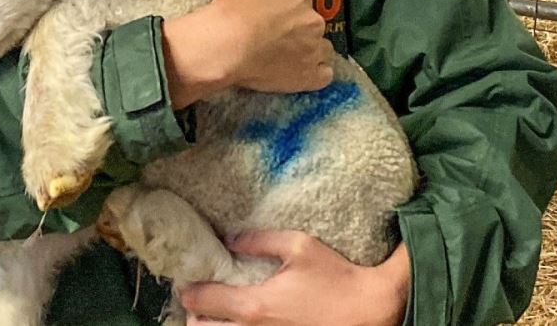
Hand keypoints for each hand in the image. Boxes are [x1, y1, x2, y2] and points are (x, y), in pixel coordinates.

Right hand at [163, 0, 332, 107]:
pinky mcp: (312, 76)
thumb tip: (248, 1)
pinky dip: (314, 76)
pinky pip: (324, 76)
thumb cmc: (229, 15)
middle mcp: (313, 21)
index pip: (300, 4)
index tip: (273, 21)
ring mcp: (315, 49)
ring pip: (322, 51)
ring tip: (287, 62)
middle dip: (298, 34)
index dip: (286, 14)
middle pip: (313, 27)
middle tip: (275, 42)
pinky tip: (298, 77)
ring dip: (309, 55)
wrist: (226, 47)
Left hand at [180, 234, 409, 325]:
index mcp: (255, 306)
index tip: (185, 285)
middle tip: (196, 303)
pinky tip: (240, 323)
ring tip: (212, 317)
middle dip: (196, 318)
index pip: (206, 302)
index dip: (191, 292)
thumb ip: (259, 240)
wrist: (371, 311)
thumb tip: (230, 239)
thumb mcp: (298, 246)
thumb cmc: (336, 278)